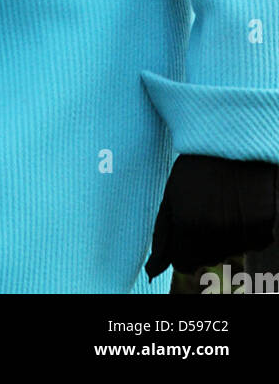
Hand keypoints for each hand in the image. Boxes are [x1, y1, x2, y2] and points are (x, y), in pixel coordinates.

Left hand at [145, 153, 278, 278]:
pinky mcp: (264, 232)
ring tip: (223, 200)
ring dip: (224, 234)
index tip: (186, 225)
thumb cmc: (198, 166)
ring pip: (228, 251)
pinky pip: (251, 242)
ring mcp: (243, 237)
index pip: (183, 263)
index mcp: (189, 228)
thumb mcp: (171, 195)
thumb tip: (152, 271)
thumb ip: (162, 236)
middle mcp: (217, 238)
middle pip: (205, 258)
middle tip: (206, 206)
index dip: (182, 245)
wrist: (237, 144)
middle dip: (202, 240)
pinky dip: (246, 230)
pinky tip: (241, 203)